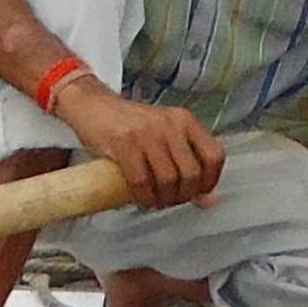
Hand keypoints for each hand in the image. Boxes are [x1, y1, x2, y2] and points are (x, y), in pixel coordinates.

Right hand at [52, 77, 223, 209]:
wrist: (92, 105)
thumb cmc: (130, 124)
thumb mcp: (163, 136)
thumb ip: (186, 162)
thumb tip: (208, 200)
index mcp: (185, 120)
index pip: (214, 156)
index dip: (209, 182)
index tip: (198, 193)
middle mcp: (170, 124)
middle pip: (191, 174)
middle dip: (182, 196)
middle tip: (171, 200)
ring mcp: (147, 133)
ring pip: (168, 180)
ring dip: (162, 199)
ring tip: (155, 200)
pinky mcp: (124, 144)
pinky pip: (142, 181)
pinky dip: (144, 197)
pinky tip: (140, 197)